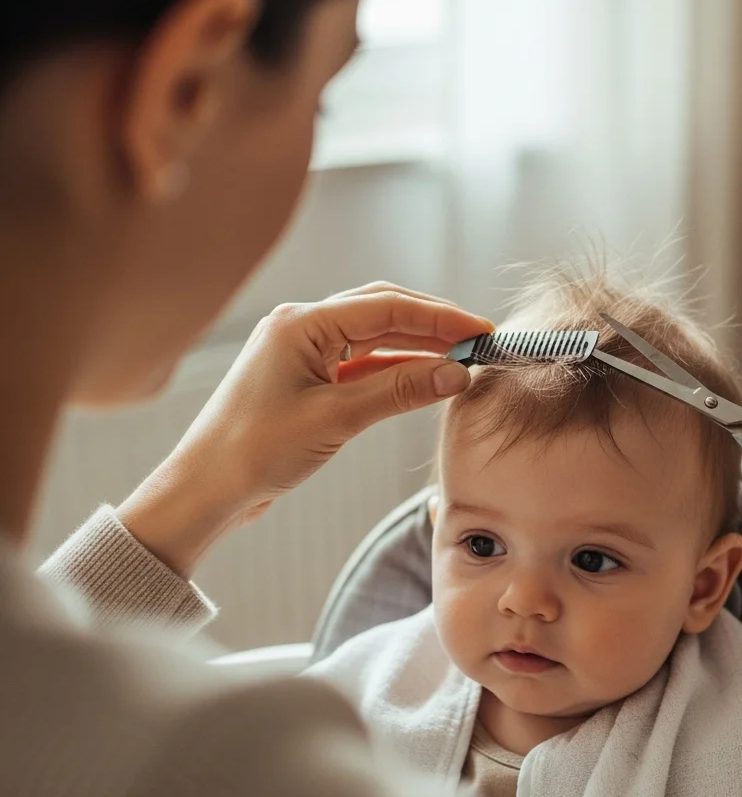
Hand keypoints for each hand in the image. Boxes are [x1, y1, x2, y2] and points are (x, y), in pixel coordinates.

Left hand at [118, 284, 491, 576]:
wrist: (206, 488)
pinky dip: (394, 370)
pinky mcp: (305, 379)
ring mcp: (303, 352)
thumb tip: (456, 374)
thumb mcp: (336, 419)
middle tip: (478, 341)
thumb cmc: (256, 450)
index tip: (481, 331)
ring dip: (416, 347)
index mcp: (302, 323)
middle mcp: (302, 327)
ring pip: (374, 338)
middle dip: (433, 325)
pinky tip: (423, 379)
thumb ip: (399, 391)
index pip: (387, 307)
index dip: (440, 318)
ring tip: (459, 360)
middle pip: (382, 312)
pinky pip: (360, 364)